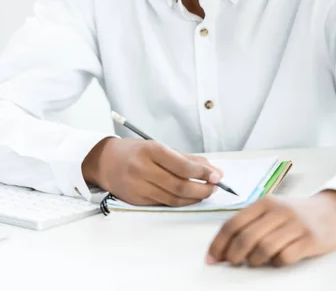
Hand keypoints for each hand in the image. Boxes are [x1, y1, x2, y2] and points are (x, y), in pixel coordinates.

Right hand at [82, 137, 222, 206]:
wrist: (104, 162)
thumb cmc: (135, 151)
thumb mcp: (158, 146)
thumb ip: (185, 158)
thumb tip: (212, 170)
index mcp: (150, 150)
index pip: (181, 165)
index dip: (201, 173)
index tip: (216, 175)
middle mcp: (142, 169)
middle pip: (179, 185)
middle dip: (201, 189)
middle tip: (214, 187)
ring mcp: (138, 186)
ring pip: (173, 198)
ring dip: (194, 198)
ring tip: (205, 192)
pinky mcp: (136, 200)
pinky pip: (164, 203)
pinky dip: (180, 202)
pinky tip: (188, 198)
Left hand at [207, 190, 335, 266]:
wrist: (332, 210)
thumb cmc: (296, 214)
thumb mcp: (272, 210)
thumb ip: (251, 224)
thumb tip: (225, 247)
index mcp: (265, 202)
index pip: (233, 223)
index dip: (219, 243)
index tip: (211, 258)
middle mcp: (278, 210)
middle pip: (246, 237)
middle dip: (233, 255)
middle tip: (231, 263)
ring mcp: (295, 224)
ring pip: (263, 249)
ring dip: (253, 261)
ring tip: (253, 262)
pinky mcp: (310, 239)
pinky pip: (284, 257)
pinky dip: (275, 264)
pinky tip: (276, 261)